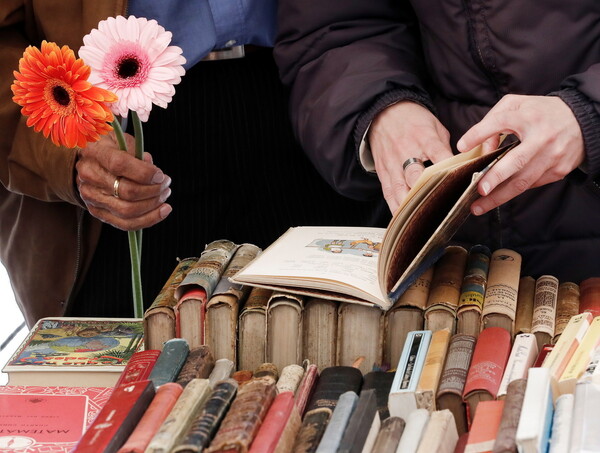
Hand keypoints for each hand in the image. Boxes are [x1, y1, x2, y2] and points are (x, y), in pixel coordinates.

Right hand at [76, 132, 171, 229]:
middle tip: (166, 184)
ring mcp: (92, 198)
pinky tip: (163, 211)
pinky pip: (126, 224)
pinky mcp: (98, 213)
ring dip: (153, 205)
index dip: (145, 173)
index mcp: (95, 153)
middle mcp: (89, 177)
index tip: (160, 175)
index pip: (119, 165)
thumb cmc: (111, 149)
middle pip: (127, 192)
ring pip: (128, 211)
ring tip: (164, 194)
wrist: (90, 162)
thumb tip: (149, 164)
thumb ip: (136, 151)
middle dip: (154, 190)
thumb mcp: (122, 140)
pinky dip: (149, 219)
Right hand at [368, 101, 453, 211]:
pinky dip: (395, 207)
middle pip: (416, 176)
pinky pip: (388, 193)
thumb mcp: (434, 126)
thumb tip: (459, 168)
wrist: (383, 113)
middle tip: (442, 208)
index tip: (462, 183)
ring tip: (420, 221)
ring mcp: (392, 164)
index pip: (439, 156)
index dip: (450, 170)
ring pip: (400, 189)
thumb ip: (445, 147)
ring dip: (410, 206)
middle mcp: (406, 152)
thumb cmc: (413, 120)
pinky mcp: (383, 172)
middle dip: (428, 193)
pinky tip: (402, 219)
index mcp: (424, 138)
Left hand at [457, 94, 584, 214]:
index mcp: (528, 116)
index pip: (500, 122)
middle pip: (516, 161)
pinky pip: (531, 185)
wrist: (583, 121)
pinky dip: (512, 192)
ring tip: (477, 207)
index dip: (479, 134)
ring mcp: (552, 157)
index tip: (462, 146)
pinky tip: (496, 198)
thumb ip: (493, 120)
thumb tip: (483, 150)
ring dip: (498, 197)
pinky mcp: (558, 171)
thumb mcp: (517, 105)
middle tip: (478, 190)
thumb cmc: (541, 113)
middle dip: (495, 178)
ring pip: (523, 182)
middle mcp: (541, 138)